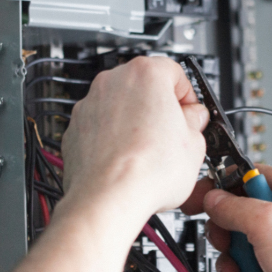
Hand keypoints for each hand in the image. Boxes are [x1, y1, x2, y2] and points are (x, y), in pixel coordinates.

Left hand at [61, 56, 208, 221]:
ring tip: (149, 151)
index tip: (191, 114)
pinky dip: (113, 137)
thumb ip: (196, 121)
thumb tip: (193, 119)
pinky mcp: (76, 127)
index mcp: (146, 73)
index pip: (175, 73)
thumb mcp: (194, 143)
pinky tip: (127, 159)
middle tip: (173, 133)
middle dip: (160, 107)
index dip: (188, 96)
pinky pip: (101, 125)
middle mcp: (113, 81)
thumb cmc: (147, 170)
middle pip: (145, 86)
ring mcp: (90, 103)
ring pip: (121, 105)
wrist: (108, 198)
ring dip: (135, 121)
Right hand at [182, 165, 271, 271]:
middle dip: (227, 237)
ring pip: (243, 248)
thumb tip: (213, 198)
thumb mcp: (268, 221)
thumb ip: (234, 206)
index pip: (246, 175)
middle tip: (227, 246)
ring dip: (233, 266)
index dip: (221, 186)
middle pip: (240, 216)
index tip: (200, 198)